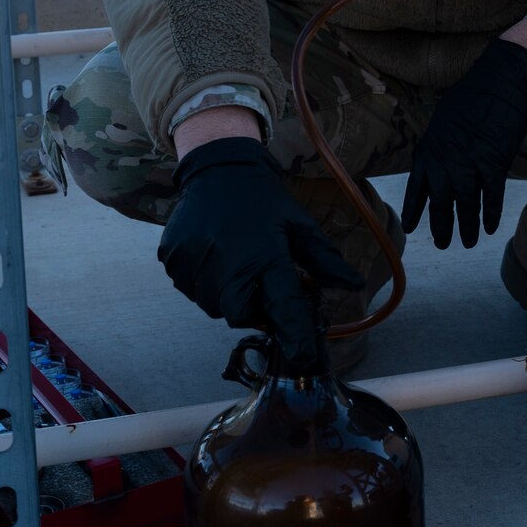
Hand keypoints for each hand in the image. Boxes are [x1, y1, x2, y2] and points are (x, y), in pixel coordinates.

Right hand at [159, 138, 362, 368]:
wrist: (217, 168)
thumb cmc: (263, 200)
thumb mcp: (299, 225)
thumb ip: (324, 260)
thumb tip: (354, 285)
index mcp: (264, 257)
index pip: (283, 310)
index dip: (295, 337)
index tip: (305, 359)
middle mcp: (226, 265)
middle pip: (241, 315)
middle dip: (253, 307)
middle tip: (259, 281)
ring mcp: (194, 263)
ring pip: (214, 305)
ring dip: (227, 294)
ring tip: (234, 260)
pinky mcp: (173, 260)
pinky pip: (191, 289)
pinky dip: (205, 282)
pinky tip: (213, 255)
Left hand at [403, 38, 526, 250]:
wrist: (500, 81)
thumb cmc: (473, 95)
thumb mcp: (444, 119)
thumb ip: (440, 144)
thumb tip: (439, 161)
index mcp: (430, 148)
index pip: (416, 187)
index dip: (414, 209)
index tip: (411, 226)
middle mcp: (445, 160)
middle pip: (440, 202)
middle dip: (440, 226)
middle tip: (441, 244)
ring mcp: (469, 163)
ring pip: (465, 205)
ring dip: (465, 227)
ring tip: (466, 243)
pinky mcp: (493, 163)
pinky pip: (491, 196)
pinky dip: (490, 214)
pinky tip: (489, 228)